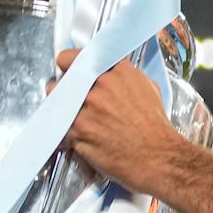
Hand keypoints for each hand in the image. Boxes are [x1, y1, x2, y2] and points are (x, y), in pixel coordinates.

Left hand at [57, 49, 183, 194]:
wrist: (157, 156)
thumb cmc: (155, 126)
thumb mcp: (147, 87)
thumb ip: (122, 76)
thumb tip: (110, 75)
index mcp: (115, 71)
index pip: (73, 57)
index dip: (68, 66)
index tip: (69, 72)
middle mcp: (98, 86)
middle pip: (61, 80)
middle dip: (64, 89)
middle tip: (74, 101)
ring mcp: (85, 108)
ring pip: (55, 102)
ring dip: (62, 110)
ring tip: (77, 120)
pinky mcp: (77, 131)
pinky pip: (60, 127)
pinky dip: (66, 133)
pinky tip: (80, 137)